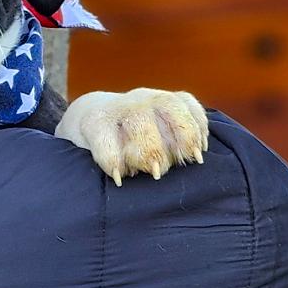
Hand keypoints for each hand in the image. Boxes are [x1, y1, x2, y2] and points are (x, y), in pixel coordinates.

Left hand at [55, 88, 207, 185]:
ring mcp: (149, 98)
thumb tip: (121, 189)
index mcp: (96, 121)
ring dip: (183, 134)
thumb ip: (99, 174)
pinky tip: (201, 147)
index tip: (119, 178)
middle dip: (150, 150)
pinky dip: (199, 124)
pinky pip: (189, 104)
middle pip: (139, 122)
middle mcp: (124, 106)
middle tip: (155, 173)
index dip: (112, 159)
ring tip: (191, 160)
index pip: (103, 135)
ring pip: (169, 107)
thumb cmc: (94, 151)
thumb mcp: (85, 163)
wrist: (99, 117)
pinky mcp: (171, 97)